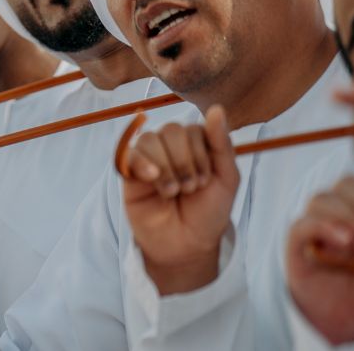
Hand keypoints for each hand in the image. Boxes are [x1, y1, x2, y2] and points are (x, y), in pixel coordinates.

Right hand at [121, 105, 239, 294]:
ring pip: (150, 141)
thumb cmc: (208, 212)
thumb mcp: (226, 178)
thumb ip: (221, 144)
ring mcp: (148, 159)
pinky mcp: (129, 174)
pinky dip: (141, 163)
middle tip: (190, 188)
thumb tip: (217, 109)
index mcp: (194, 144)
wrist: (187, 245)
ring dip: (167, 168)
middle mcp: (170, 147)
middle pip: (171, 131)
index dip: (202, 155)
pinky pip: (127, 154)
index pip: (194, 129)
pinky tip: (152, 178)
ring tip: (173, 192)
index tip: (206, 181)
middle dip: (185, 162)